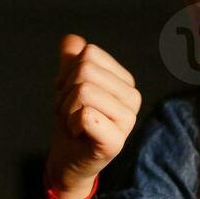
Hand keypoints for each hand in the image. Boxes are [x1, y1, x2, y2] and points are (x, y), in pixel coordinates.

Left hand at [43, 34, 140, 198]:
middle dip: (66, 91)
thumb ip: (71, 60)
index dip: (69, 73)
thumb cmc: (71, 120)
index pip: (89, 54)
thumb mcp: (68, 85)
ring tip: (74, 123)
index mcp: (125, 81)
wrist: (67, 159)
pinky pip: (85, 115)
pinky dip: (71, 123)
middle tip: (70, 112)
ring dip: (66, 108)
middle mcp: (133, 98)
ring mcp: (128, 120)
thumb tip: (72, 40)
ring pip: (84, 90)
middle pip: (86, 70)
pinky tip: (78, 134)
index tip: (70, 96)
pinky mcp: (116, 141)